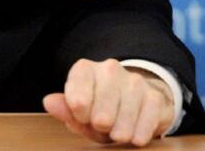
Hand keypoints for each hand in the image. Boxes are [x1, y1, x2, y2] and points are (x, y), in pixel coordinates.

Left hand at [43, 58, 174, 145]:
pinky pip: (146, 122)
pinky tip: (134, 135)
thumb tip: (49, 101)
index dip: (80, 112)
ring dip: (120, 133)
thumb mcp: (80, 114)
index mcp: (86, 70)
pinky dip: (139, 134)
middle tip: (102, 125)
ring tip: (118, 132)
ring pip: (124, 119)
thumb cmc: (101, 109)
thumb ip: (65, 110)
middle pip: (102, 113)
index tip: (83, 117)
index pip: (78, 92)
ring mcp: (135, 81)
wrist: (136, 102)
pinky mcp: (155, 96)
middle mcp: (111, 69)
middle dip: (101, 126)